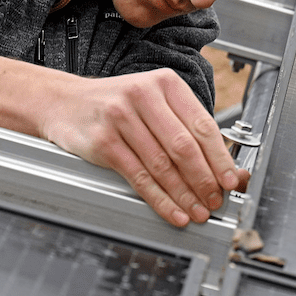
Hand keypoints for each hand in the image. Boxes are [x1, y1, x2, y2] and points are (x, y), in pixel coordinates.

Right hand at [41, 68, 249, 226]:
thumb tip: (220, 165)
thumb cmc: (115, 105)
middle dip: (205, 180)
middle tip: (215, 200)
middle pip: (184, 147)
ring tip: (198, 211)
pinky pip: (139, 177)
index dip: (220, 158)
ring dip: (184, 195)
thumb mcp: (152, 101)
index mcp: (165, 84)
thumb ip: (183, 126)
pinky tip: (173, 211)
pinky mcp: (104, 142)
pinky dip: (160, 199)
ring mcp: (121, 118)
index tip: (231, 180)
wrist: (63, 103)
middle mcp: (144, 95)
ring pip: (162, 165)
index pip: (202, 125)